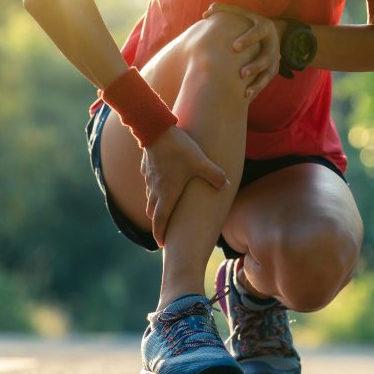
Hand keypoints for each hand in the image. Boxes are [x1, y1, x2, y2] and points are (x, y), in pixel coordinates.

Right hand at [142, 126, 229, 246]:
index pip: (161, 220)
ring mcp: (149, 178)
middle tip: (164, 230)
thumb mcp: (200, 161)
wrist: (155, 128)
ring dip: (155, 206)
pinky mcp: (147, 167)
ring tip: (163, 210)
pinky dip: (154, 189)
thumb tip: (226, 184)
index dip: (161, 234)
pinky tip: (161, 183)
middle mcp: (156, 189)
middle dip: (158, 223)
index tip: (161, 244)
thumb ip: (214, 174)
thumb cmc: (178, 148)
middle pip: (153, 212)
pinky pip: (149, 183)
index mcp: (168, 193)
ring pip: (150, 198)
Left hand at [203, 2, 283, 101]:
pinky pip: (265, 82)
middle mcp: (272, 43)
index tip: (234, 47)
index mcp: (264, 26)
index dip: (248, 39)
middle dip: (256, 65)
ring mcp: (274, 58)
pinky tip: (245, 100)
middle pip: (267, 56)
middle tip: (241, 74)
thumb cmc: (247, 22)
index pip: (258, 32)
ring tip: (245, 93)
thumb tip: (206, 13)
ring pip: (269, 72)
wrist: (268, 32)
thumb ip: (223, 10)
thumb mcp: (239, 13)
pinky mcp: (272, 70)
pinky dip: (256, 90)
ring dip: (258, 83)